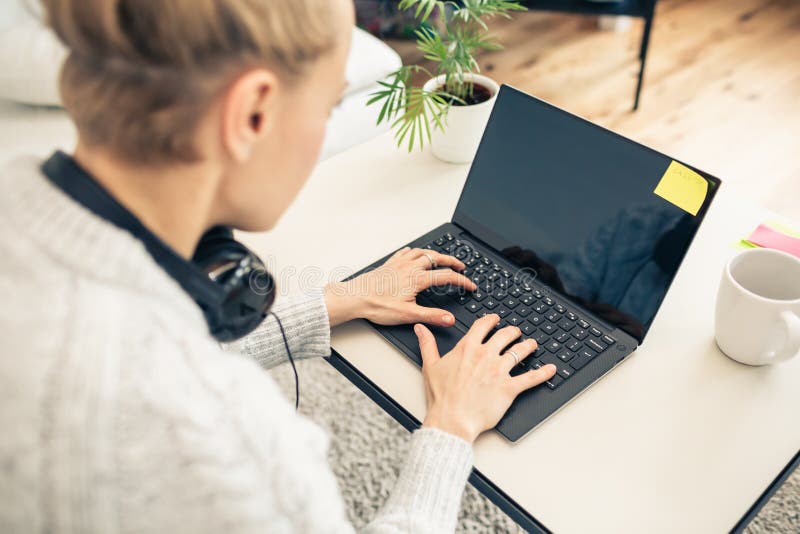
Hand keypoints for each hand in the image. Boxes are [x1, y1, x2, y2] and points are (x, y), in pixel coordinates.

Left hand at [324, 247, 476, 326]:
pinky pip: (405, 252)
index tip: (470, 286)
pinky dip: (414, 251)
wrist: (354, 297)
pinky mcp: (388, 264)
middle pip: (436, 258)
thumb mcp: (408, 315)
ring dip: (434, 253)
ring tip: (441, 258)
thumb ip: (432, 316)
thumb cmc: (376, 305)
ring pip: (421, 252)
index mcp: (417, 278)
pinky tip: (414, 254)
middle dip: (452, 261)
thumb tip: (449, 319)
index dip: (462, 281)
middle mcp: (409, 267)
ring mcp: (398, 264)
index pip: (446, 276)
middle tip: (461, 266)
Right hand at [415, 314, 556, 443]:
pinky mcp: (509, 388)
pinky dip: (544, 373)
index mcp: (467, 349)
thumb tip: (421, 329)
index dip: (492, 320)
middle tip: (516, 332)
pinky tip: (551, 370)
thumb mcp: (430, 366)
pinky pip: (531, 378)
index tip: (495, 319)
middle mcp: (485, 355)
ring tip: (532, 345)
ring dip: (529, 346)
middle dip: (513, 331)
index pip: (483, 326)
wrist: (451, 419)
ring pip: (520, 352)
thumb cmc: (441, 396)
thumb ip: (427, 344)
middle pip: (505, 335)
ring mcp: (499, 371)